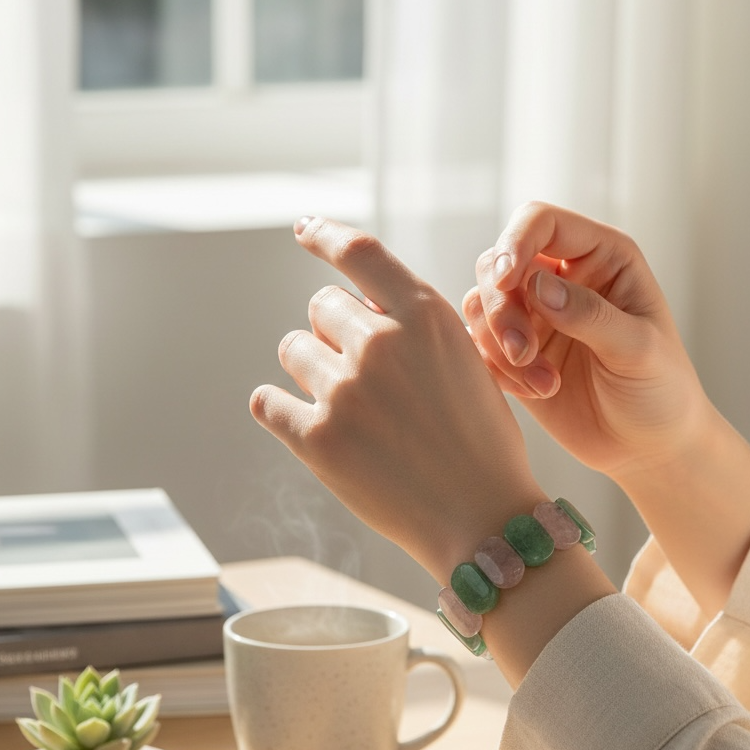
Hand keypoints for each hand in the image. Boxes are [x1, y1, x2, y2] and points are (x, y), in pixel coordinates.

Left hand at [250, 217, 543, 581]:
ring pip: (293, 350)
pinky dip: (279, 410)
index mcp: (426, 317)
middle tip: (362, 379)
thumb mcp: (468, 368)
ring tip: (349, 412)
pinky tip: (304, 426)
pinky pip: (266, 401)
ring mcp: (346, 390)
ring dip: (312, 373)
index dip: (325, 235)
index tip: (303, 229)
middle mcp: (381, 343)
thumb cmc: (483, 448)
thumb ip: (417, 333)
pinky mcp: (316, 439)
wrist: (482, 521)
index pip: (360, 253)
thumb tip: (360, 314)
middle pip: (320, 307)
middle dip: (334, 334)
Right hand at [463, 201, 711, 487]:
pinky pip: (479, 346)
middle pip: (498, 262)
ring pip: (481, 303)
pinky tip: (538, 392)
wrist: (649, 448)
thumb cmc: (661, 392)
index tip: (507, 282)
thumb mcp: (638, 351)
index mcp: (601, 257)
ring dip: (498, 342)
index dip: (514, 243)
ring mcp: (535, 316)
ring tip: (542, 383)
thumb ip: (589, 314)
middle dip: (501, 307)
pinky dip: (497, 369)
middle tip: (523, 353)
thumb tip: (537, 284)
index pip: (540, 222)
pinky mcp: (515, 355)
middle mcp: (562, 277)